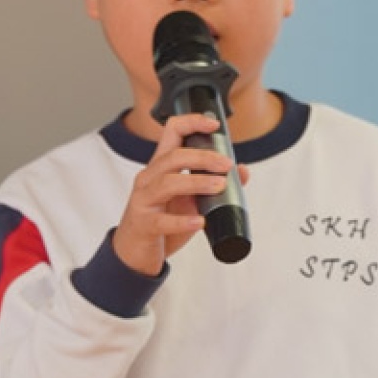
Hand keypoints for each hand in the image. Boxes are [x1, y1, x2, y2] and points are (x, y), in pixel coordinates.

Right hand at [111, 112, 250, 276]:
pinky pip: (162, 221)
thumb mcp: (189, 201)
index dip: (192, 122)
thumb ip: (213, 186)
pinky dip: (183, 221)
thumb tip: (242, 171)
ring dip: (196, 182)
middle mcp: (149, 178)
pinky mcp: (144, 225)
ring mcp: (143, 201)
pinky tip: (199, 221)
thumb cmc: (161, 222)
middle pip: (173, 156)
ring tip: (219, 186)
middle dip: (203, 157)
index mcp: (160, 167)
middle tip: (226, 165)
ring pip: (167, 183)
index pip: (172, 132)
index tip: (213, 124)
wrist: (134, 254)